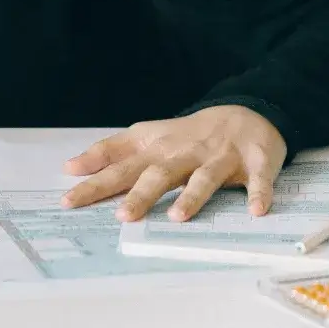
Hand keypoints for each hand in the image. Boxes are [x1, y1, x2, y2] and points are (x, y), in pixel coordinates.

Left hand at [59, 105, 287, 221]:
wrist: (247, 111)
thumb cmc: (190, 135)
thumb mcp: (147, 137)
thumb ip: (110, 151)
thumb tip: (70, 167)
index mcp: (159, 149)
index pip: (122, 166)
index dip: (96, 182)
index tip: (70, 200)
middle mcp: (186, 153)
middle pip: (161, 173)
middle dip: (142, 194)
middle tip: (123, 216)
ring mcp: (221, 157)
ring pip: (205, 176)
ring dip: (193, 195)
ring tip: (179, 216)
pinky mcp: (255, 161)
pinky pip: (258, 179)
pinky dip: (258, 193)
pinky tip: (256, 211)